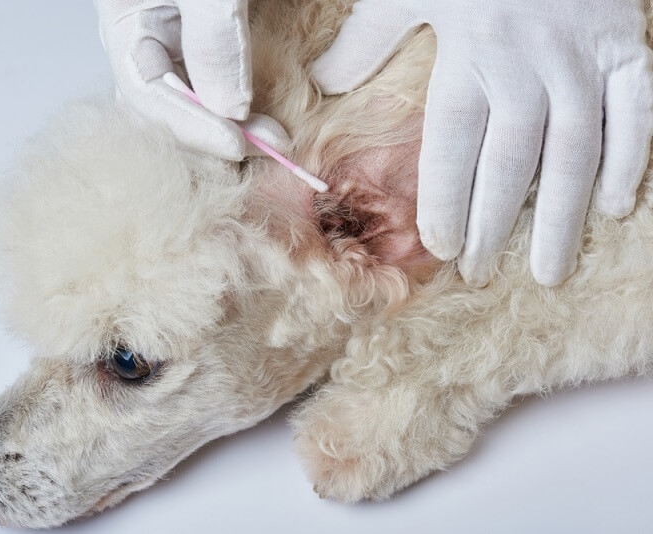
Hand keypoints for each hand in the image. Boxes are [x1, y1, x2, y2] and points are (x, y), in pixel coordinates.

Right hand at [94, 0, 288, 159]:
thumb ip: (212, 34)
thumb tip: (229, 108)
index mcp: (127, 22)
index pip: (147, 95)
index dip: (191, 127)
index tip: (238, 145)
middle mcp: (148, 41)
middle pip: (168, 111)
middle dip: (215, 136)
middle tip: (270, 147)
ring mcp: (178, 44)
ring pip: (194, 106)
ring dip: (233, 127)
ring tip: (274, 139)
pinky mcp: (211, 44)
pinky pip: (218, 90)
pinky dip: (243, 109)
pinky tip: (269, 117)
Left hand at [313, 0, 652, 285]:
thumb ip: (366, 39)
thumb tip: (325, 82)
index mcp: (468, 54)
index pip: (453, 146)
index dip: (446, 201)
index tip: (440, 247)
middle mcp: (525, 66)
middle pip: (510, 162)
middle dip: (494, 224)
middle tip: (481, 273)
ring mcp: (580, 59)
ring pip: (574, 152)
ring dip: (562, 217)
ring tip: (550, 270)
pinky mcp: (625, 47)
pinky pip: (635, 113)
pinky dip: (630, 161)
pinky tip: (616, 209)